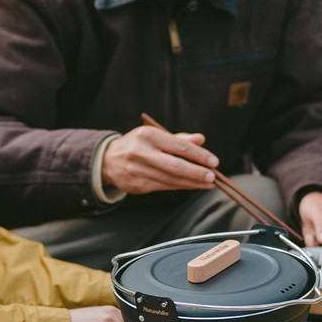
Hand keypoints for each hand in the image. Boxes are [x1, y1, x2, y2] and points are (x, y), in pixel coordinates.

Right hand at [101, 126, 218, 194]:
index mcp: (147, 135)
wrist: (108, 160)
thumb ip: (179, 138)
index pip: (179, 146)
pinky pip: (165, 186)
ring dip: (192, 182)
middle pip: (175, 165)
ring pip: (171, 179)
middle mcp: (141, 152)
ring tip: (208, 183)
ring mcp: (138, 171)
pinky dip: (181, 186)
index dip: (198, 154)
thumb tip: (201, 139)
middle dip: (197, 172)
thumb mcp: (155, 135)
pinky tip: (193, 185)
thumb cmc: (138, 145)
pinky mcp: (137, 185)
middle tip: (213, 176)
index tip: (213, 161)